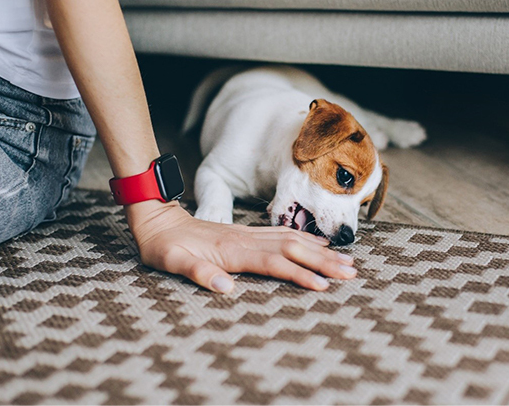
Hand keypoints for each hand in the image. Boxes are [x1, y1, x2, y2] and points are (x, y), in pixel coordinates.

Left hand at [125, 200, 356, 293]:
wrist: (158, 220)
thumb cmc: (164, 246)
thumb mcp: (172, 262)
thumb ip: (198, 272)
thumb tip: (224, 288)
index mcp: (231, 251)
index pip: (273, 263)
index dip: (298, 275)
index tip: (322, 286)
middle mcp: (246, 240)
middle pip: (292, 249)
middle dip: (322, 262)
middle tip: (350, 273)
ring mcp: (248, 234)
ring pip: (292, 239)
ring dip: (320, 251)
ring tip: (346, 261)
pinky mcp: (247, 233)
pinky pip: (282, 233)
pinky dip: (304, 239)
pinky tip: (319, 245)